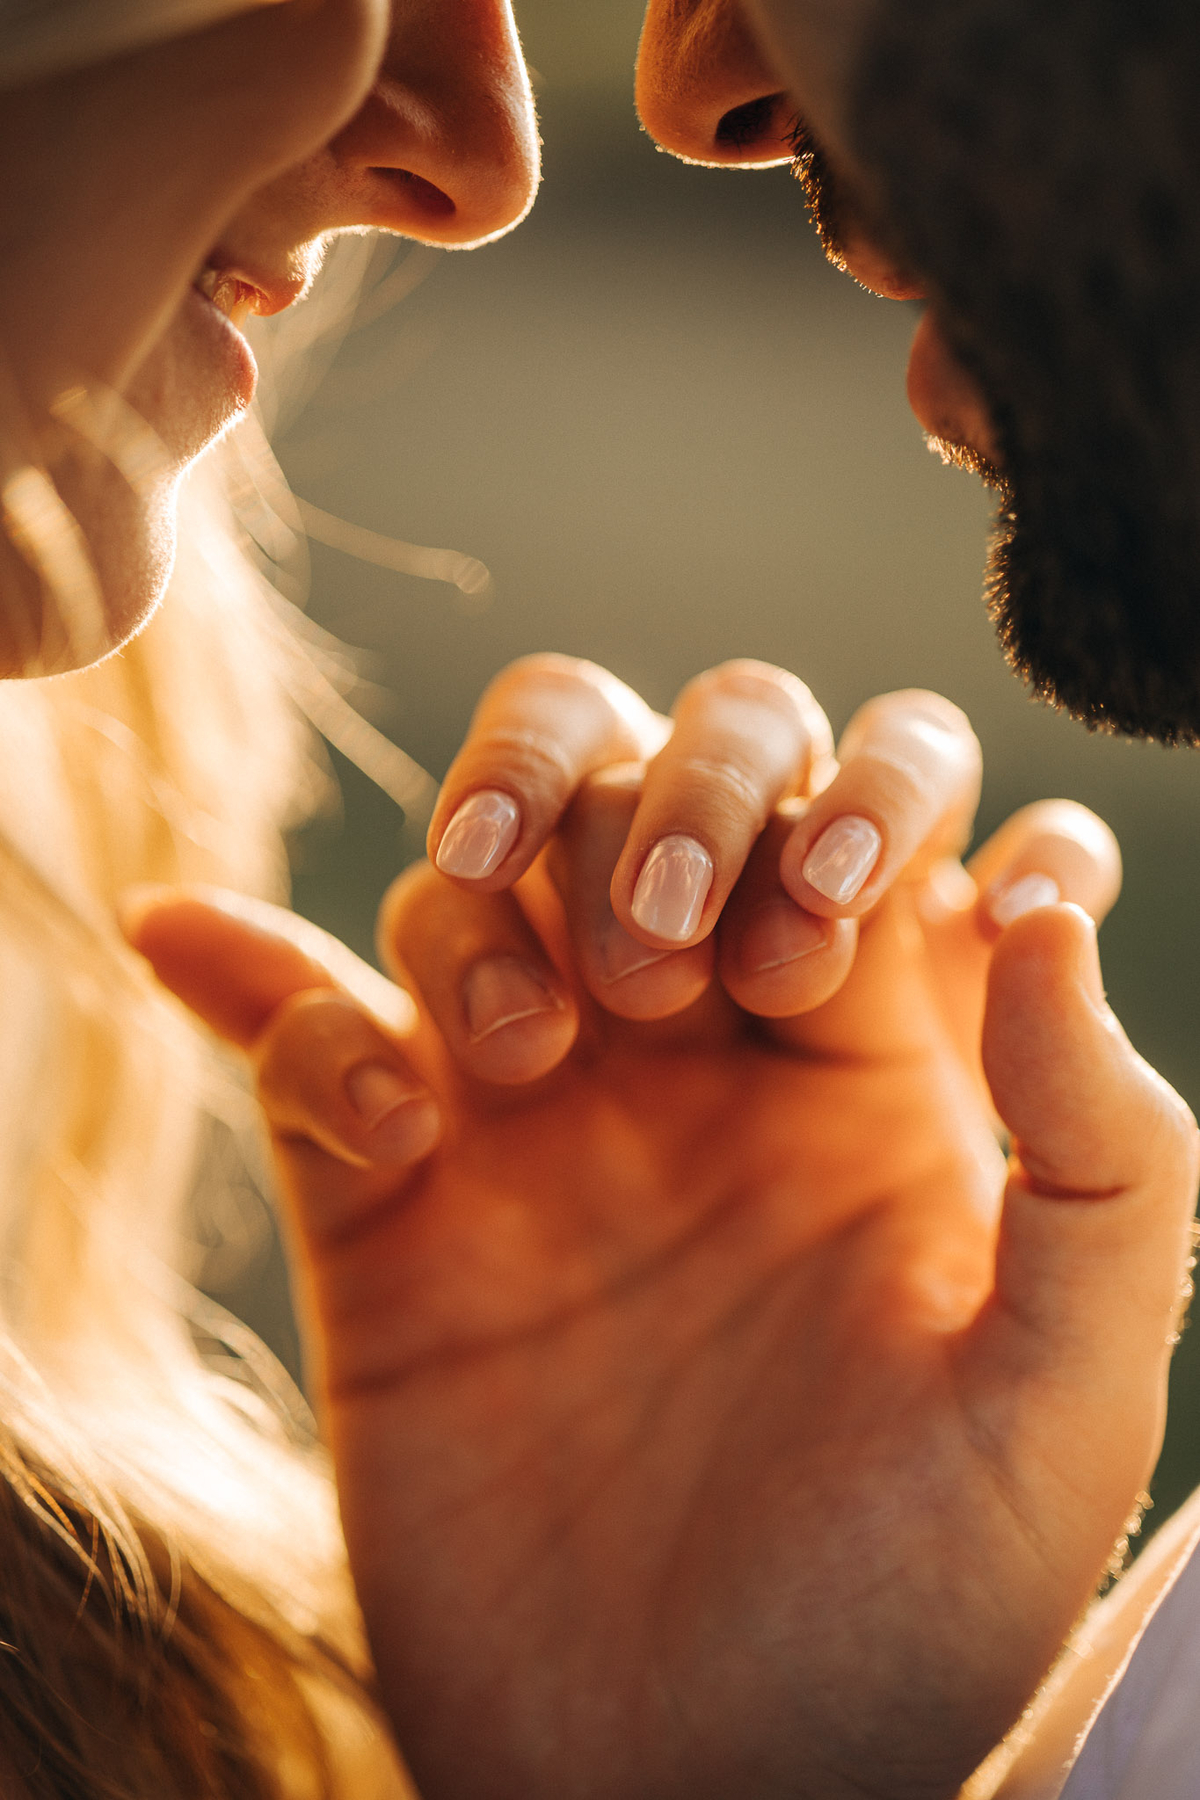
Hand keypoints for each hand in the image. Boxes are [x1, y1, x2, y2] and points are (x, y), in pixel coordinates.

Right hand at [124, 664, 1197, 1799]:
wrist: (699, 1792)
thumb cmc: (909, 1610)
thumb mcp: (1064, 1392)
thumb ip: (1106, 1148)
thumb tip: (1048, 898)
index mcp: (873, 1056)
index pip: (854, 793)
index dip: (839, 800)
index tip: (814, 955)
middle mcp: (697, 1050)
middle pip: (645, 767)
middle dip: (645, 797)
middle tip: (656, 960)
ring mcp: (531, 1113)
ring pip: (473, 875)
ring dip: (481, 917)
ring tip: (523, 1064)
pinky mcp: (384, 1199)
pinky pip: (306, 1030)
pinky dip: (285, 1007)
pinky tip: (342, 1090)